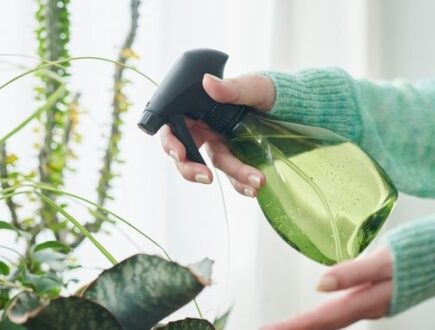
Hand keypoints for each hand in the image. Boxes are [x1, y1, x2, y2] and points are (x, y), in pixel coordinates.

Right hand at [160, 73, 275, 196]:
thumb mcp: (254, 86)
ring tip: (254, 182)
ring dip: (232, 176)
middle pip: (187, 153)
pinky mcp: (239, 158)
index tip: (179, 153)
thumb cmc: (270, 90)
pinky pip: (234, 175)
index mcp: (201, 109)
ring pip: (216, 166)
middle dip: (191, 168)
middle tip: (205, 177)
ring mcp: (223, 145)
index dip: (171, 142)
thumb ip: (232, 87)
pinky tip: (253, 188)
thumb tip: (208, 82)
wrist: (294, 106)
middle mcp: (207, 129)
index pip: (174, 127)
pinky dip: (242, 184)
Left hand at [261, 247, 392, 329]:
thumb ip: (353, 273)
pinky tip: (315, 316)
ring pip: (330, 320)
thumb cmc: (416, 256)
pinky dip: (320, 317)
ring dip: (305, 325)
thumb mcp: (385, 262)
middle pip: (321, 324)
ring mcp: (368, 304)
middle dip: (293, 328)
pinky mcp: (371, 296)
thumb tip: (319, 285)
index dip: (292, 326)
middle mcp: (363, 308)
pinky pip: (339, 312)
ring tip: (284, 326)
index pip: (319, 319)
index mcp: (363, 301)